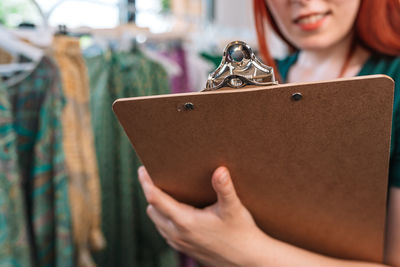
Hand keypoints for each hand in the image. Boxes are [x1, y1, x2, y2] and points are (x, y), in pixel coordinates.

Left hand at [138, 166, 268, 266]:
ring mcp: (179, 243)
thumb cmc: (241, 233)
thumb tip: (220, 169)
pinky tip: (178, 209)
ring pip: (156, 221)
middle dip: (151, 192)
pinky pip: (164, 231)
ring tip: (166, 190)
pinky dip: (164, 218)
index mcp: (185, 221)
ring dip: (157, 206)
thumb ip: (225, 188)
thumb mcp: (234, 209)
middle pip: (152, 209)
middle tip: (157, 175)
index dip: (146, 182)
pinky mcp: (184, 248)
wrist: (248, 261)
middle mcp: (177, 233)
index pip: (155, 199)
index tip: (143, 169)